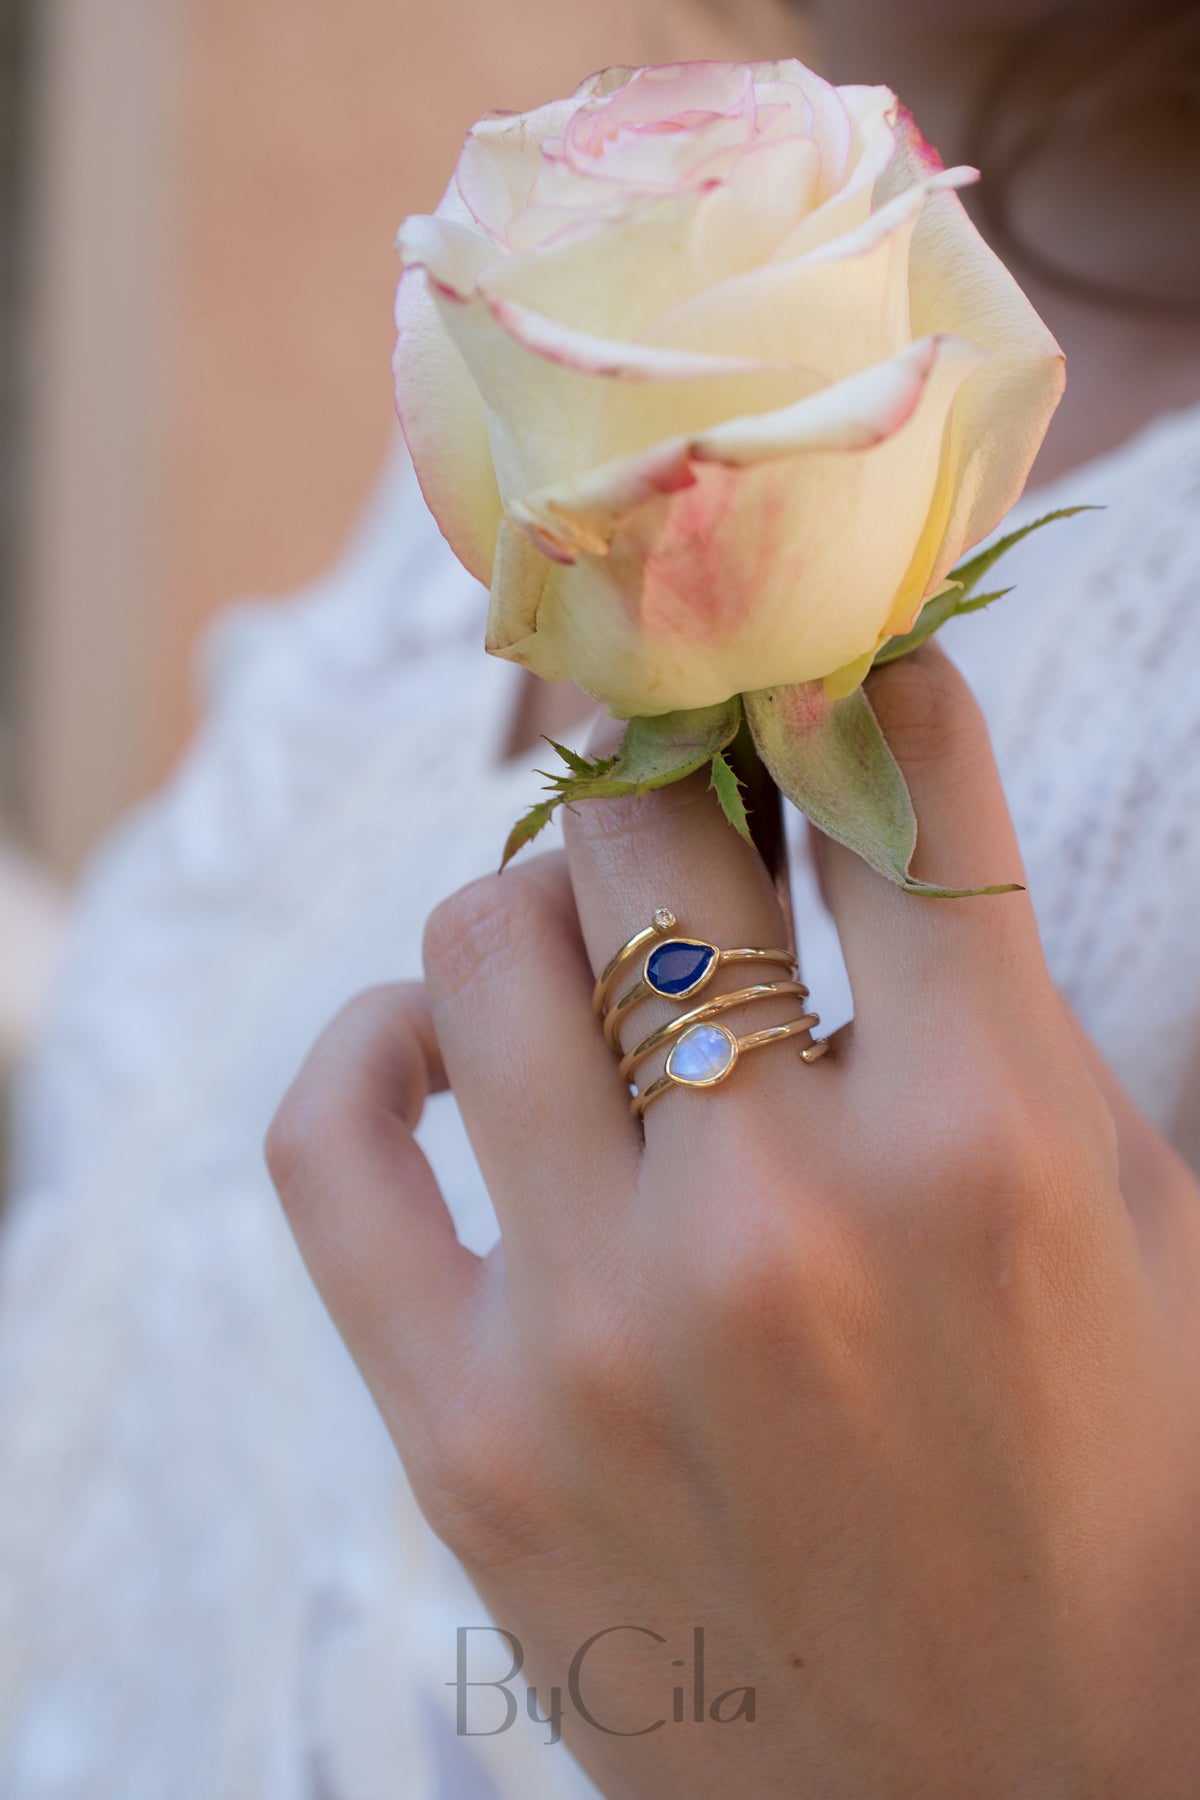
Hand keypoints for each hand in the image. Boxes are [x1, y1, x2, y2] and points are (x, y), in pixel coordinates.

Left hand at [267, 647, 1199, 1797]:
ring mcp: (591, 1334)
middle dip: (687, 781)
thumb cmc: (1116, 1506)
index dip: (858, 691)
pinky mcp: (461, 1437)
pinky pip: (332, 1139)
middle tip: (706, 807)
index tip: (829, 677)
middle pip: (650, 832)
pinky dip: (377, 1044)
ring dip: (554, 901)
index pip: (888, 784)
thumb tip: (858, 791)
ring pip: (485, 941)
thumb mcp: (1122, 1224)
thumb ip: (999, 1002)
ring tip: (610, 946)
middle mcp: (777, 1224)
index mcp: (986, 1149)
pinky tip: (444, 1039)